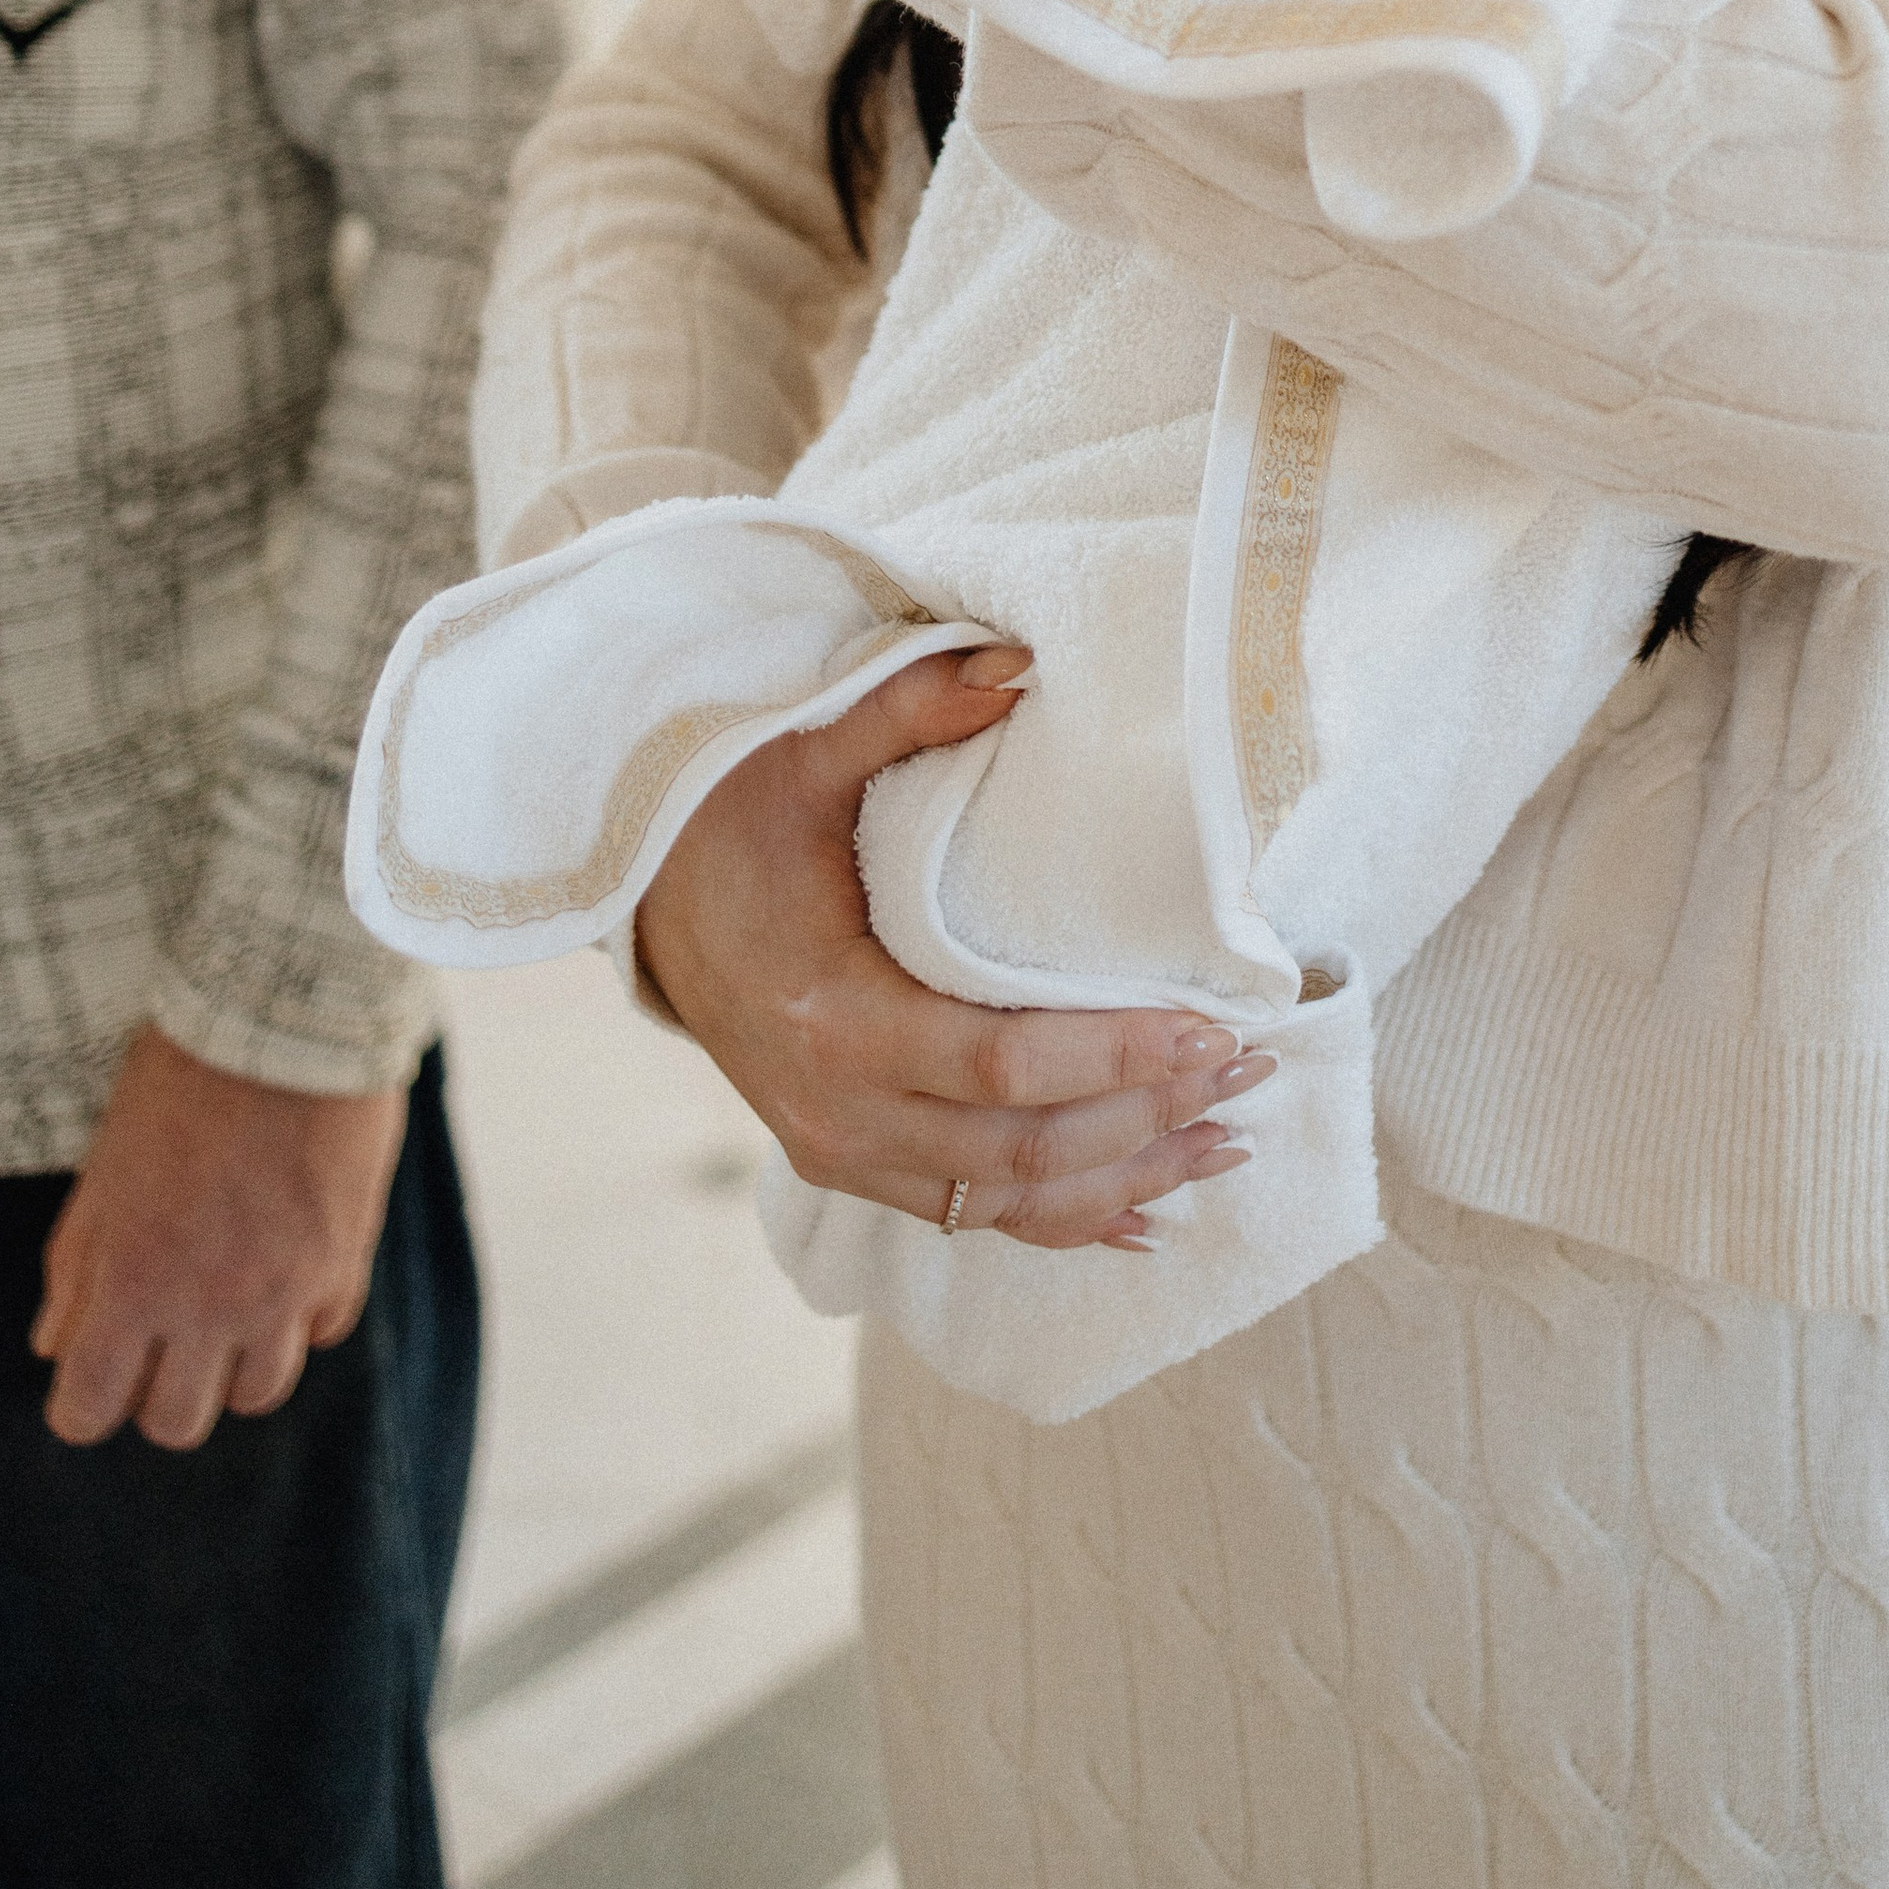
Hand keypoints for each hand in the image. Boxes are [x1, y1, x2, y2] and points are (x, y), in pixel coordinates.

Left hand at [32, 1026, 407, 1449]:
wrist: (288, 1017)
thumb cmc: (180, 1082)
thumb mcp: (104, 1176)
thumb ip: (79, 1270)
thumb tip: (59, 1344)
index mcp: (135, 1284)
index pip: (89, 1411)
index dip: (82, 1403)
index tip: (93, 1375)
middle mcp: (211, 1306)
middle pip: (176, 1423)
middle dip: (158, 1391)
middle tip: (161, 1339)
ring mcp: (287, 1291)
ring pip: (257, 1393)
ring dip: (235, 1364)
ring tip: (229, 1308)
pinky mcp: (346, 1261)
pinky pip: (322, 1331)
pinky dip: (302, 1316)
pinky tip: (287, 1265)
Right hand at [634, 649, 1267, 1250]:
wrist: (636, 901)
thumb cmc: (720, 820)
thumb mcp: (798, 751)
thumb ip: (908, 708)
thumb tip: (1021, 664)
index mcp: (832, 1017)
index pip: (1001, 1068)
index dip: (1115, 1058)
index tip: (1212, 1027)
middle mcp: (838, 1111)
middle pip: (1022, 1151)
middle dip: (1150, 1117)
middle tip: (1252, 1068)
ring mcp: (842, 1152)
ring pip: (1009, 1202)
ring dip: (1128, 1177)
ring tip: (1230, 1136)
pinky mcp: (852, 1165)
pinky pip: (973, 1218)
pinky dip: (1065, 1223)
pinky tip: (1148, 1219)